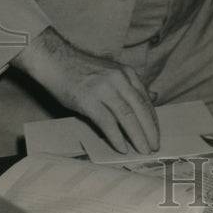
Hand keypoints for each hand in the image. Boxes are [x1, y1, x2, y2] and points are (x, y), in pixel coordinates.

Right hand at [12, 28, 159, 153]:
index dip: (152, 119)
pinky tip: (122, 147)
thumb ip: (132, 86)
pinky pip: (107, 122)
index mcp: (126, 73)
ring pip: (127, 116)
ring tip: (143, 150)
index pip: (145, 99)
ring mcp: (104, 89)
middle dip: (149, 130)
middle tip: (154, 146)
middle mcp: (118, 79)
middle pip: (139, 108)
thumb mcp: (112, 72)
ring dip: (137, 136)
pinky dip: (116, 136)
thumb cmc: (84, 70)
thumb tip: (154, 96)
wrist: (56, 61)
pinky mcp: (88, 100)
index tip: (156, 134)